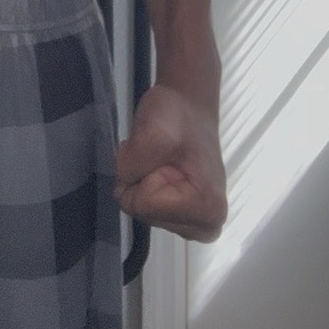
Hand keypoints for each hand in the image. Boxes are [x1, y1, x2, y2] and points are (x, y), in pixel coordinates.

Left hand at [113, 82, 226, 243]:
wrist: (188, 104)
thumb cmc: (176, 115)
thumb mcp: (151, 132)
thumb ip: (132, 163)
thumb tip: (122, 183)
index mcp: (206, 209)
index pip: (143, 207)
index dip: (140, 176)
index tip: (158, 154)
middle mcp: (206, 224)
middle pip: (142, 213)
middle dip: (139, 180)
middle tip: (156, 154)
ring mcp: (195, 222)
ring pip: (142, 210)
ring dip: (141, 180)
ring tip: (158, 158)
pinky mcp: (184, 216)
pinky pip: (146, 207)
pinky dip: (144, 184)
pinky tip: (158, 167)